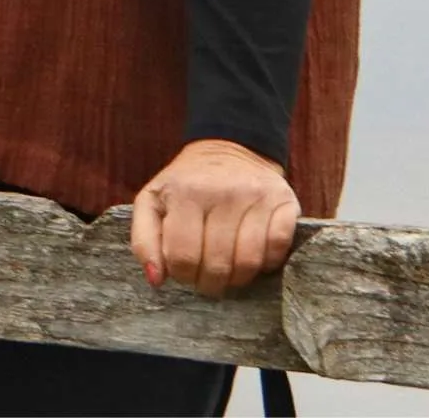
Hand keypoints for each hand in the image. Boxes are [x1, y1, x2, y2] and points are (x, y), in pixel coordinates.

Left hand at [130, 139, 300, 298]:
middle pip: (217, 265)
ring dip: (237, 278)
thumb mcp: (152, 201)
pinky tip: (253, 255)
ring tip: (228, 271)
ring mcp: (257, 196)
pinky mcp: (284, 202)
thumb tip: (156, 279)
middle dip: (209, 282)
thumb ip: (144, 240)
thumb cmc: (186, 184)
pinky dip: (266, 263)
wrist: (228, 146)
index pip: (183, 257)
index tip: (184, 271)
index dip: (182, 275)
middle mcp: (224, 192)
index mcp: (186, 192)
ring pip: (249, 263)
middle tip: (207, 277)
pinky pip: (278, 249)